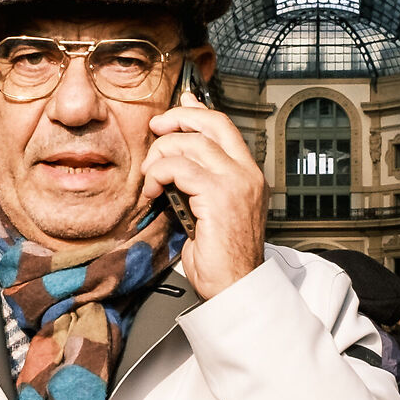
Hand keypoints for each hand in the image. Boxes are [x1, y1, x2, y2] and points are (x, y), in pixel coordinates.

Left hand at [144, 88, 264, 298]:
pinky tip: (153, 192)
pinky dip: (158, 175)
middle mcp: (247, 173)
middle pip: (211, 123)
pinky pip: (179, 168)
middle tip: (155, 130)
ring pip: (190, 142)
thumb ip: (197, 181)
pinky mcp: (219, 196)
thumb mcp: (208, 210)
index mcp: (248, 175)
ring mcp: (236, 182)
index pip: (223, 126)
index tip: (174, 111)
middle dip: (176, 119)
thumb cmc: (221, 257)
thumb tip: (177, 158)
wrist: (235, 287)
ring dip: (160, 154)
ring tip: (151, 177)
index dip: (196, 112)